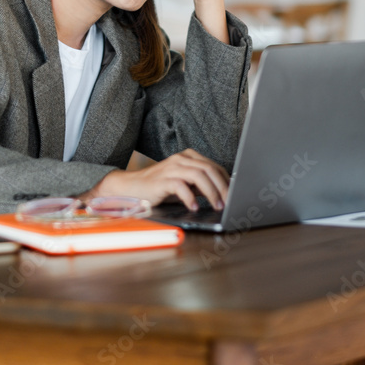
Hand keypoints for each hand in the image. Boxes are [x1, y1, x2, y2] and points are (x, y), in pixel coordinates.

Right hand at [80, 149, 229, 210]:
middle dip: (223, 187)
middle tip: (229, 202)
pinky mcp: (162, 180)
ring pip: (199, 175)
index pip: (214, 166)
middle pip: (209, 169)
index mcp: (188, 157)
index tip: (235, 194)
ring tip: (217, 206)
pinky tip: (194, 207)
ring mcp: (171, 168)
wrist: (130, 187)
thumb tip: (222, 194)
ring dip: (211, 192)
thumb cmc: (158, 188)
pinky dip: (190, 197)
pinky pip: (180, 186)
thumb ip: (199, 185)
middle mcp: (180, 159)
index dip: (226, 180)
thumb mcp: (183, 183)